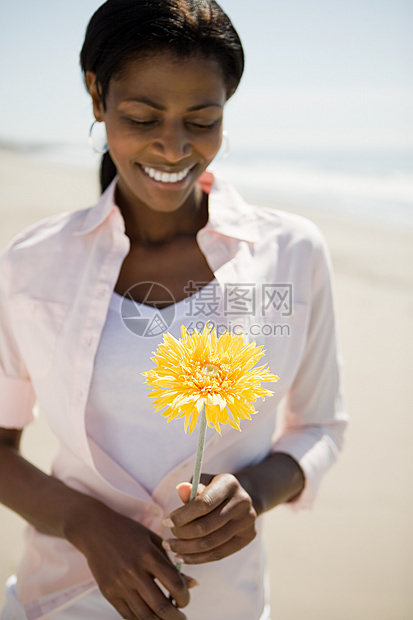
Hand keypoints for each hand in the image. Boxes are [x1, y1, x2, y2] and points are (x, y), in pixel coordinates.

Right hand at [69, 502, 192, 618]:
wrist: (95, 530)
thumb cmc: (129, 532)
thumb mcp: (153, 541)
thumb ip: (172, 563)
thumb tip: (193, 585)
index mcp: (148, 555)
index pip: (174, 584)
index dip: (184, 597)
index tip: (185, 599)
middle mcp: (134, 571)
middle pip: (161, 606)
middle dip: (176, 617)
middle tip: (181, 617)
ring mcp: (120, 584)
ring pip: (145, 615)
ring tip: (168, 619)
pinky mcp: (108, 593)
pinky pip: (128, 615)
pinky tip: (150, 617)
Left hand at [162, 473, 256, 564]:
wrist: (241, 498)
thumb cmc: (214, 488)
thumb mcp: (203, 482)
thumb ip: (192, 488)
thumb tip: (181, 491)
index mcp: (229, 484)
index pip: (204, 504)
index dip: (182, 516)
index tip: (166, 522)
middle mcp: (242, 502)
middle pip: (206, 526)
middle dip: (182, 534)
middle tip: (167, 538)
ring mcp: (247, 521)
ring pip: (211, 543)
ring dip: (186, 549)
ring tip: (170, 548)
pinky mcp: (248, 537)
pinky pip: (219, 554)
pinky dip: (197, 558)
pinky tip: (181, 558)